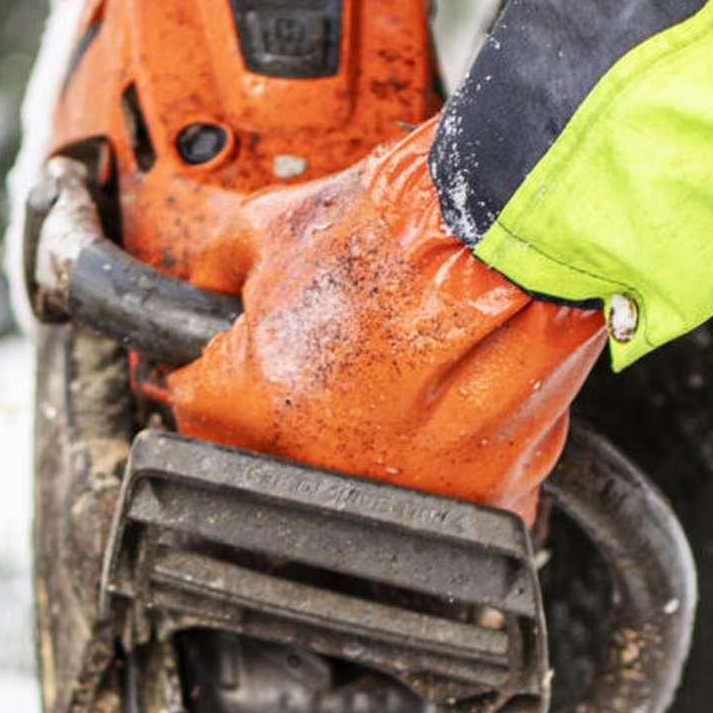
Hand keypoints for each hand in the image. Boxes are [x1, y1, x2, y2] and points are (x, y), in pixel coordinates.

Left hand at [163, 119, 603, 519]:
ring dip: (374, 439)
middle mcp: (324, 464)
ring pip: (369, 482)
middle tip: (339, 358)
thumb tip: (202, 287)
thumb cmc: (405, 222)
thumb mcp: (274, 226)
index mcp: (252, 406)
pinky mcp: (487, 492)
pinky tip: (460, 398)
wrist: (512, 219)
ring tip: (406, 370)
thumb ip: (219, 271)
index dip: (220, 375)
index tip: (242, 360)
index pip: (199, 413)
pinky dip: (452, 456)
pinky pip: (453, 492)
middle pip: (282, 457)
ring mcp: (409, 488)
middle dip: (298, 413)